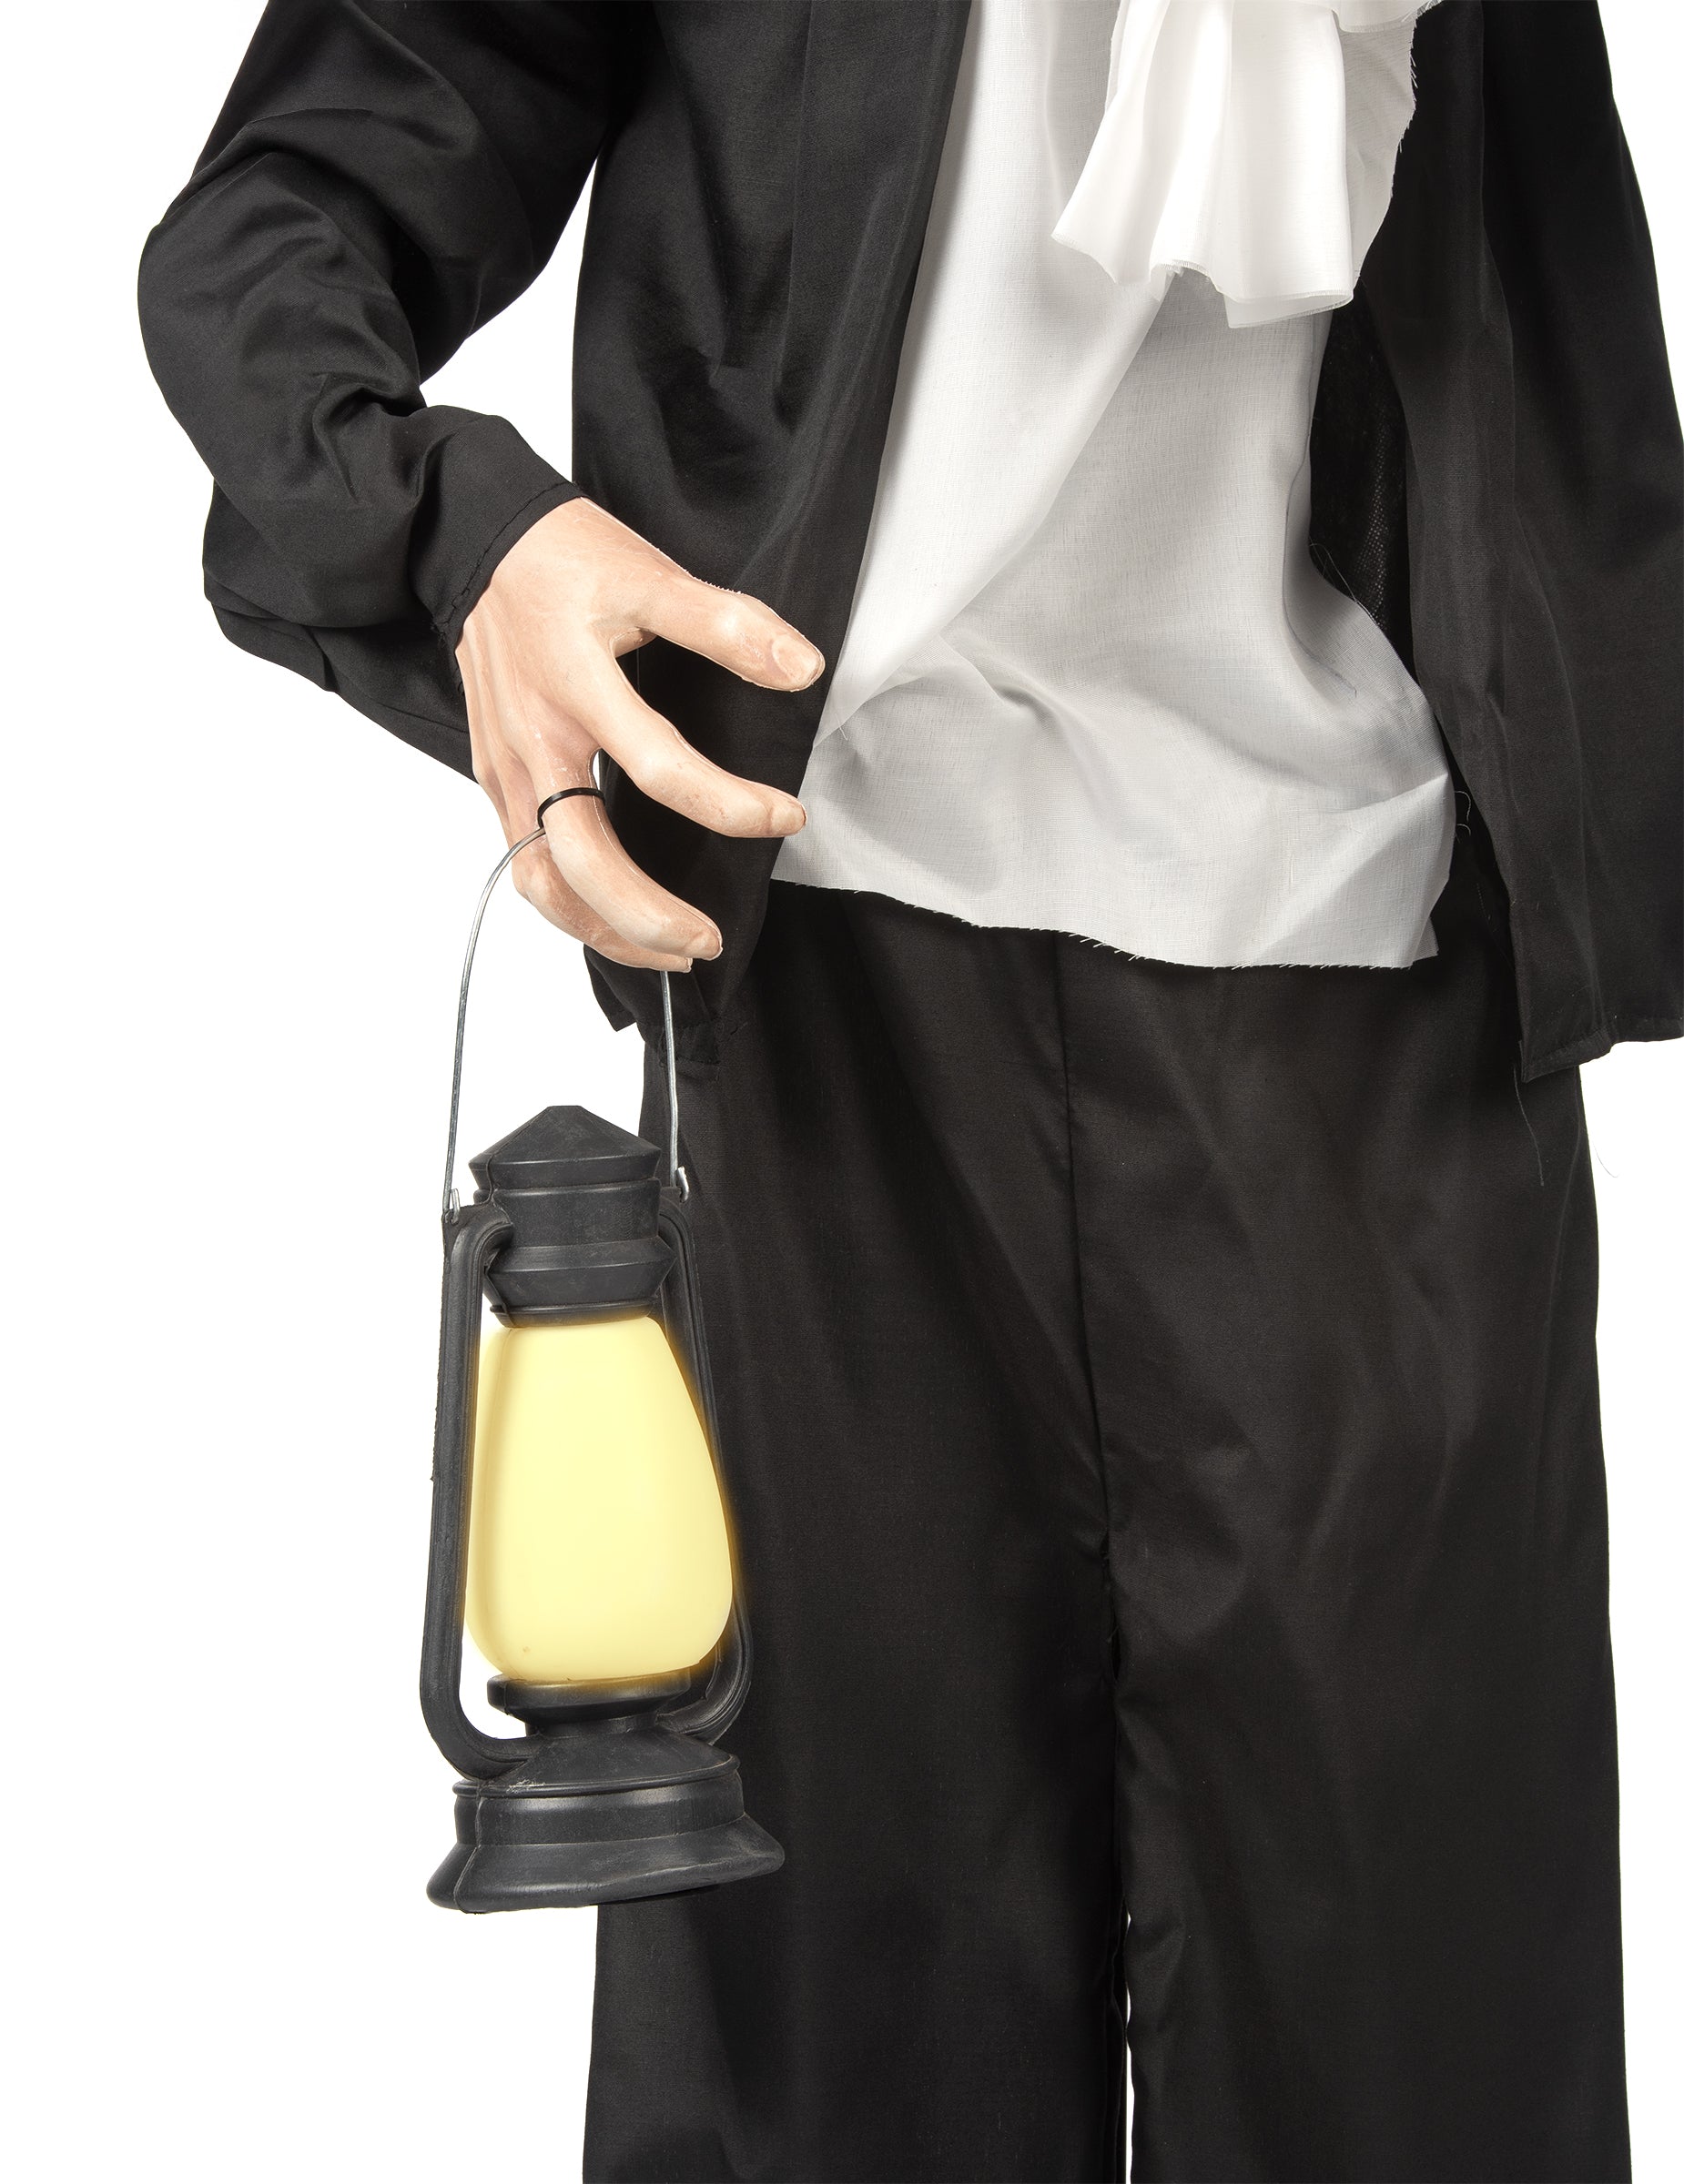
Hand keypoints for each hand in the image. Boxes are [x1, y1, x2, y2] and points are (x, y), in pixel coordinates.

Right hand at [456, 497, 819, 970]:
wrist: (475, 542)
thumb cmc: (564, 560)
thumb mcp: (651, 573)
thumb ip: (727, 624)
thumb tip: (801, 670)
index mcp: (576, 688)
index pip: (659, 767)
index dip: (729, 804)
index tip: (786, 816)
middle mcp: (533, 742)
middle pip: (583, 862)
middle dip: (649, 917)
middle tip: (710, 940)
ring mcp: (505, 769)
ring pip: (544, 882)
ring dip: (605, 930)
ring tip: (667, 952)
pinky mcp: (493, 779)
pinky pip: (526, 863)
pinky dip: (571, 906)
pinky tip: (616, 918)